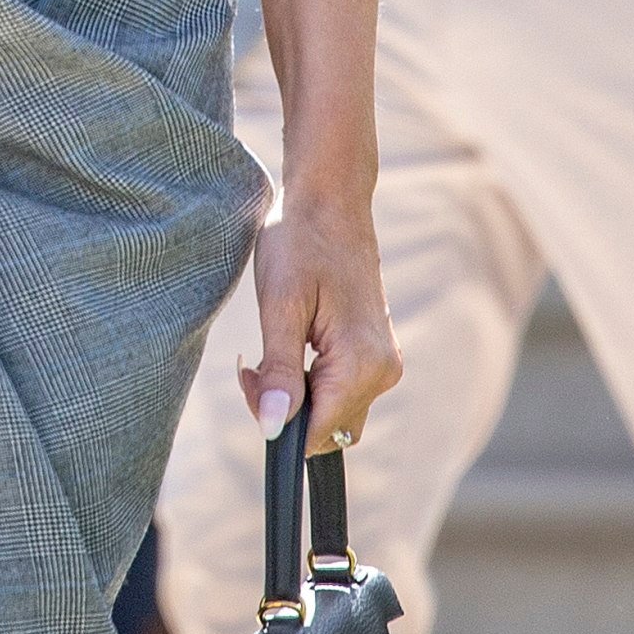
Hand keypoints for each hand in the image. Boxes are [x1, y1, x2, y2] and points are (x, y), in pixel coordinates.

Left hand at [238, 186, 396, 457]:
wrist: (330, 201)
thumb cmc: (300, 244)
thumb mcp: (279, 307)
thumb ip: (280, 373)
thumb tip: (272, 430)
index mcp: (362, 365)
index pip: (317, 432)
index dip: (277, 420)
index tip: (250, 378)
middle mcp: (382, 372)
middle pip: (327, 428)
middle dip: (284, 410)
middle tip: (253, 365)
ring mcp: (383, 363)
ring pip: (333, 411)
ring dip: (296, 396)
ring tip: (266, 353)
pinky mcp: (374, 353)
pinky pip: (341, 390)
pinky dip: (310, 382)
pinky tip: (289, 345)